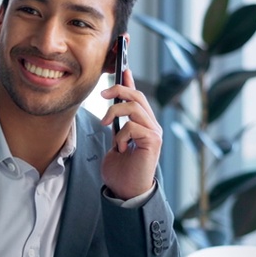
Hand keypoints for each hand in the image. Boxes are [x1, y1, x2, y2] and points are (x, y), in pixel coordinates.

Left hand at [100, 68, 161, 199]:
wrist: (125, 191)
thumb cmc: (120, 169)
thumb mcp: (115, 141)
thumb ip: (116, 124)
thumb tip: (111, 107)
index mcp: (142, 123)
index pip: (137, 96)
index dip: (129, 80)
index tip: (121, 66)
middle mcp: (151, 125)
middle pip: (137, 95)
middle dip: (118, 89)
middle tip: (102, 94)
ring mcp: (154, 132)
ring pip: (134, 107)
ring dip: (114, 113)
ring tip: (105, 125)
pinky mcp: (153, 141)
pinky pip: (133, 126)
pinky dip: (121, 136)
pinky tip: (120, 148)